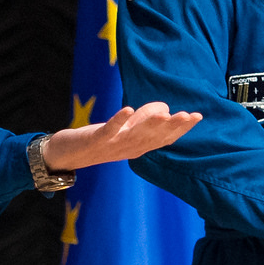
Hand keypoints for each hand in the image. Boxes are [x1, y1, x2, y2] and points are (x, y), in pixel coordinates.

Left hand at [42, 101, 201, 170]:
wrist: (66, 156)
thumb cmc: (99, 140)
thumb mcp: (125, 129)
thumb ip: (144, 119)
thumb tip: (164, 109)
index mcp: (138, 146)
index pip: (163, 138)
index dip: (180, 129)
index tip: (197, 117)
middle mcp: (128, 148)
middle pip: (153, 137)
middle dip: (172, 127)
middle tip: (190, 116)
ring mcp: (112, 145)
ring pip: (135, 135)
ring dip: (150, 124)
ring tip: (165, 114)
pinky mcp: (95, 140)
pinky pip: (109, 130)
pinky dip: (118, 120)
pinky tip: (128, 109)